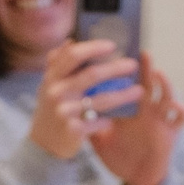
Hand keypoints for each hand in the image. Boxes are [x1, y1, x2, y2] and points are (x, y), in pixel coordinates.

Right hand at [27, 38, 141, 161]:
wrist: (44, 144)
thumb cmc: (52, 109)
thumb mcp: (49, 85)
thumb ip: (58, 64)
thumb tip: (70, 41)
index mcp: (52, 77)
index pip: (73, 55)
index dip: (93, 47)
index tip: (112, 45)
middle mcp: (57, 92)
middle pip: (91, 75)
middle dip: (115, 68)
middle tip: (133, 65)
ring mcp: (64, 112)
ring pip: (101, 100)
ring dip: (123, 95)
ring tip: (140, 91)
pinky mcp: (73, 130)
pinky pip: (98, 122)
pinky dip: (110, 119)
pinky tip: (121, 116)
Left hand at [91, 51, 183, 184]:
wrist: (135, 177)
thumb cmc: (119, 156)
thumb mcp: (100, 138)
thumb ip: (88, 121)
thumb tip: (68, 107)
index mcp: (128, 108)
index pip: (127, 83)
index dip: (124, 70)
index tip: (118, 53)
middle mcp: (146, 109)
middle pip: (148, 83)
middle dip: (146, 68)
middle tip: (141, 53)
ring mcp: (159, 119)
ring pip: (166, 96)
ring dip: (164, 84)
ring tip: (158, 73)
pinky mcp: (170, 132)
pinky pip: (180, 120)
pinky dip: (182, 111)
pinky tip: (178, 105)